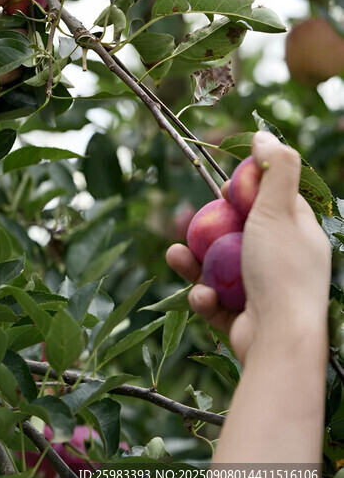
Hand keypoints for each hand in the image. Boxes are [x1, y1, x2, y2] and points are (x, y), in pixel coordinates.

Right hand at [167, 131, 330, 363]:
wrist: (278, 343)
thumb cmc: (280, 271)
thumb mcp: (279, 209)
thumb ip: (275, 168)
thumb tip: (264, 134)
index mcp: (300, 236)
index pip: (273, 203)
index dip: (248, 193)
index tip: (228, 189)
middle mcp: (283, 263)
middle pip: (239, 235)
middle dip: (208, 228)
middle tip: (193, 222)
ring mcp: (263, 293)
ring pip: (219, 268)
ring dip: (194, 263)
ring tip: (176, 256)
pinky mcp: (243, 320)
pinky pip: (216, 300)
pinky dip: (204, 297)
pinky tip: (203, 298)